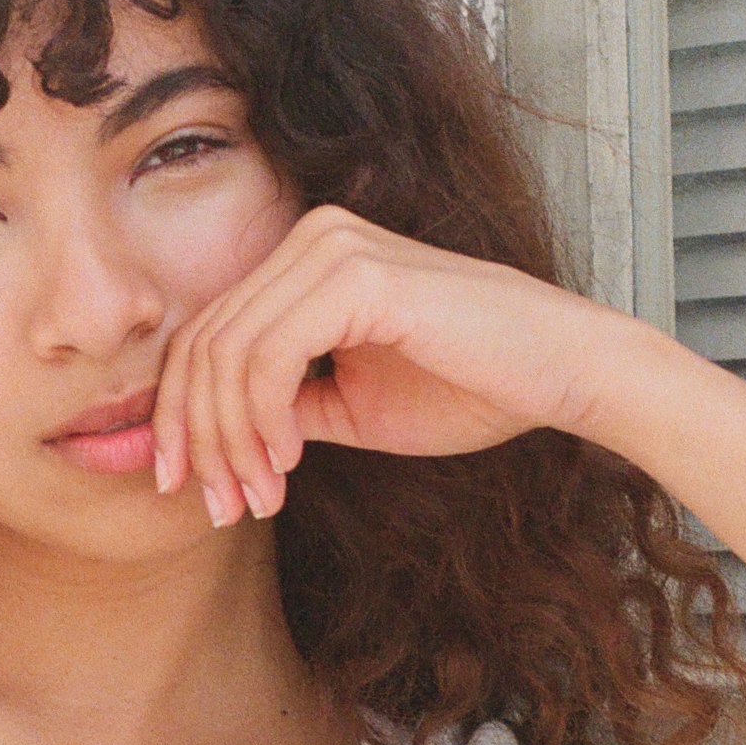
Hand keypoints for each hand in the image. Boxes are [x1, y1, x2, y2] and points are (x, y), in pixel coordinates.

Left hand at [153, 205, 606, 521]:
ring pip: (227, 353)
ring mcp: (332, 249)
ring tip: (256, 496)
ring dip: (230, 441)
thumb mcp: (350, 406)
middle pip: (204, 344)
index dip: (183, 417)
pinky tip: (289, 461)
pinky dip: (263, 418)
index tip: (188, 489)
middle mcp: (310, 238)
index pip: (209, 335)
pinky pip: (269, 356)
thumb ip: (281, 408)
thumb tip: (210, 441)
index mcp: (305, 258)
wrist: (563, 374)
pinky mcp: (358, 277)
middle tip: (218, 506)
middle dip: (197, 438)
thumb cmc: (471, 388)